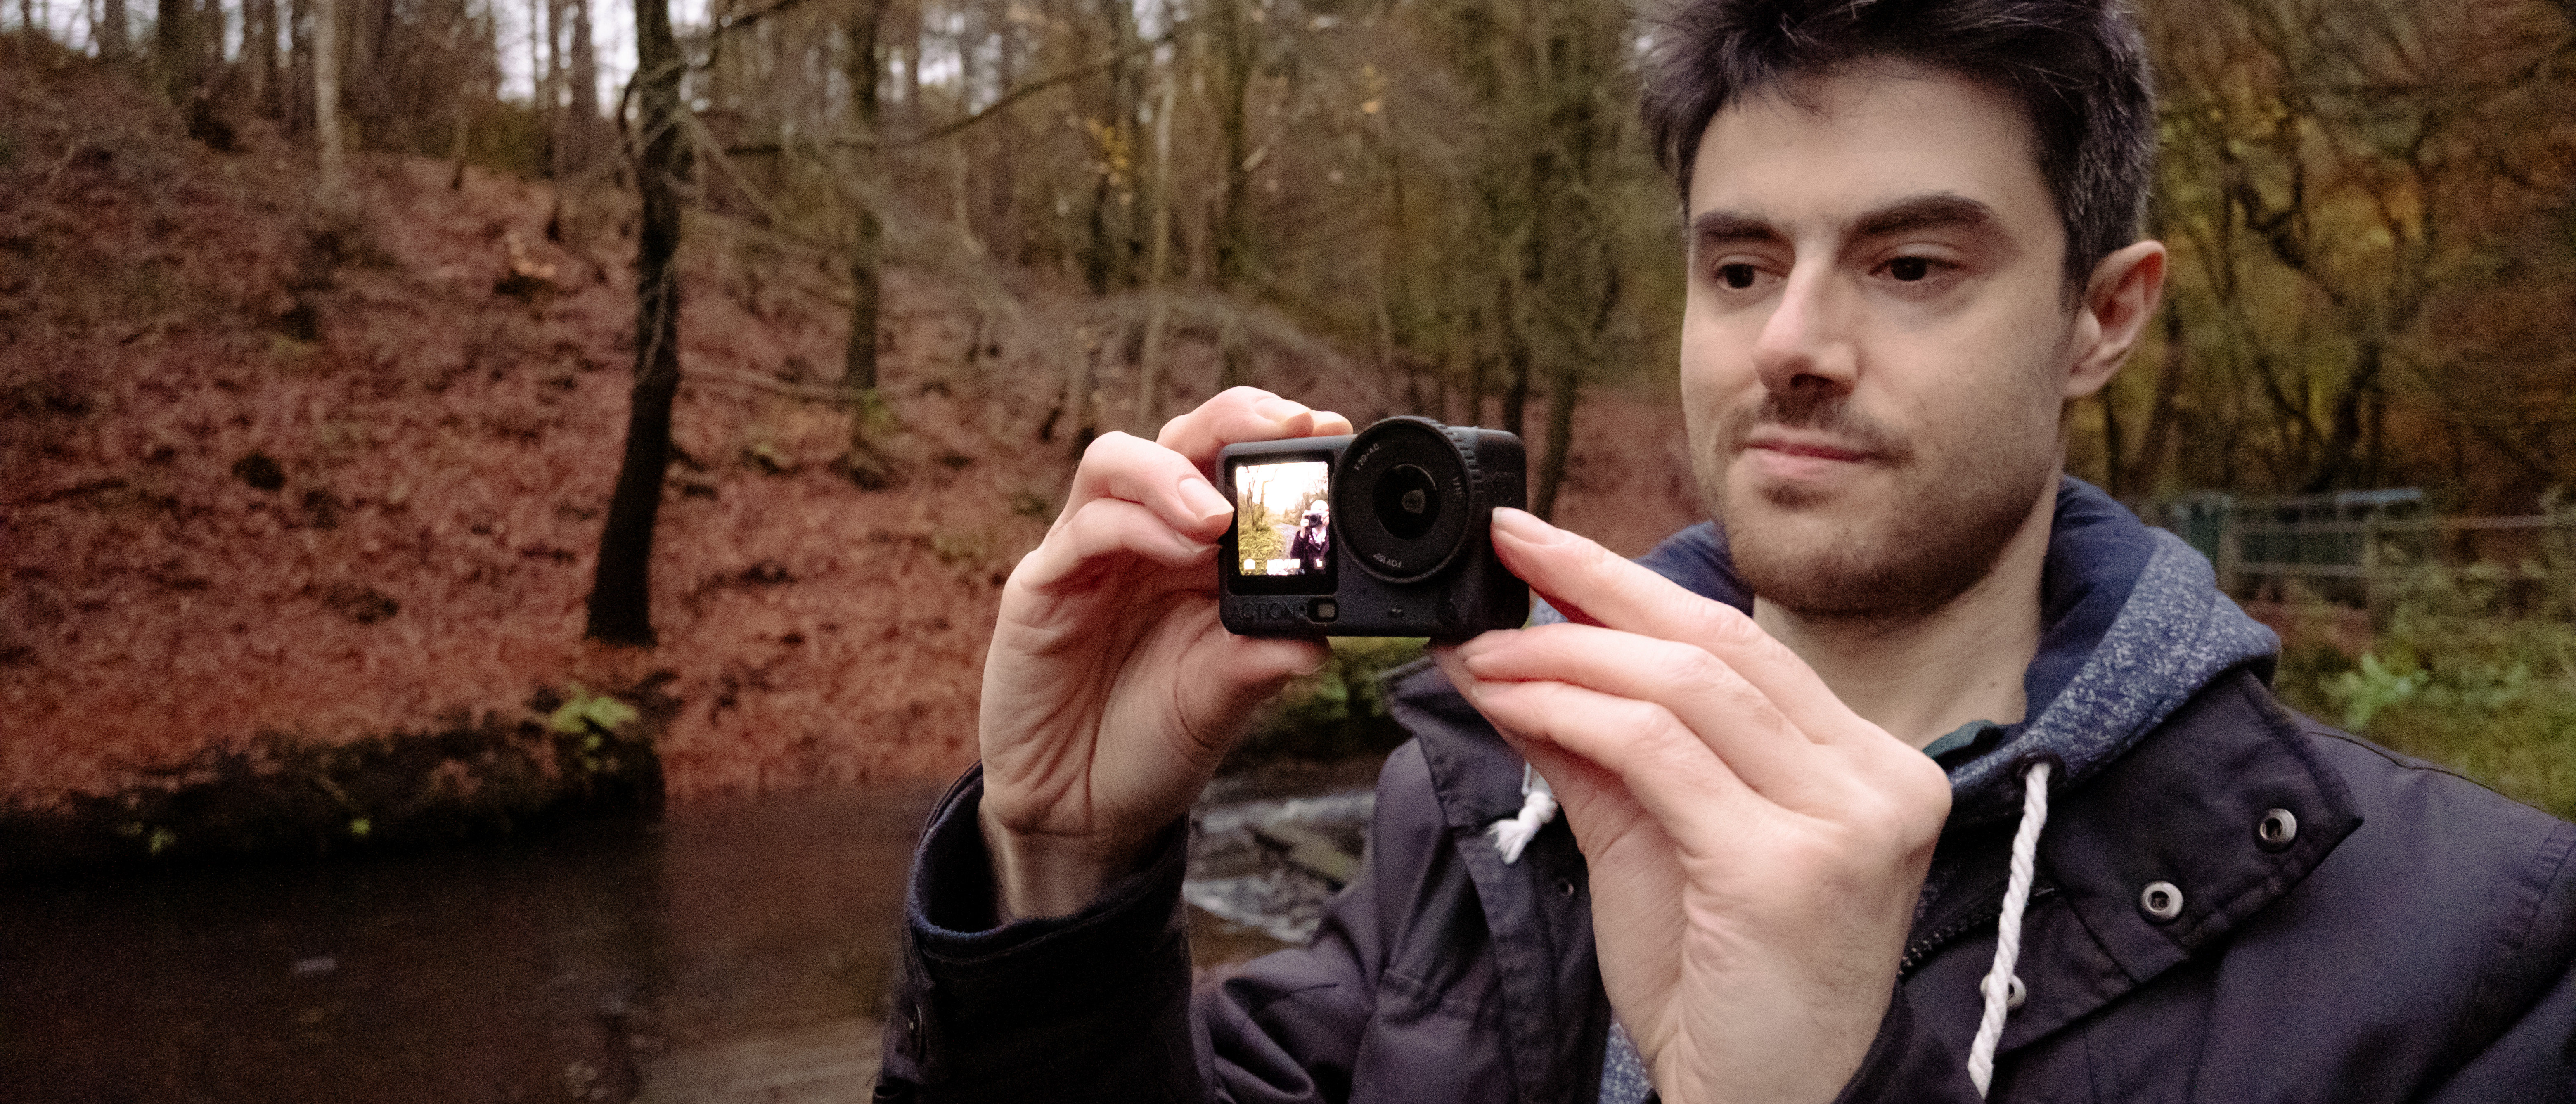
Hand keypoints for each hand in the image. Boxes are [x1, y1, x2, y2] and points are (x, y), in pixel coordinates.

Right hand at [977, 388, 1352, 919]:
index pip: (1231, 460)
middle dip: (1235, 418)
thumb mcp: (1224, 701)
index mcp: (1197, 551)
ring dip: (1176, 473)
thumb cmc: (1155, 743)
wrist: (1083, 814)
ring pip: (1117, 461)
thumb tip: (1323, 637)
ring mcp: (1087, 556)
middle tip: (1289, 430)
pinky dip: (1134, 527)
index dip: (1276, 435)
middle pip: (1179, 436)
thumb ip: (1263, 659)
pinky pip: (1080, 531)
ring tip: (1221, 516)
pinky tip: (1180, 553)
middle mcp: (1143, 537)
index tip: (1331, 428)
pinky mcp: (1039, 588)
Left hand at [1434, 509, 1950, 1103]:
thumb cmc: (1719, 990)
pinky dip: (1572, 714)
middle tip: (1503, 550)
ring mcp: (1847, 823)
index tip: (1541, 546)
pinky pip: (1660, 754)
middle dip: (1596, 585)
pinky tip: (1508, 700)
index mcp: (1866, 767)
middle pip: (1719, 644)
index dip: (1633, 584)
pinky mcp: (1789, 869)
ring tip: (1482, 648)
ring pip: (1687, 686)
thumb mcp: (1651, 842)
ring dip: (1565, 654)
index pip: (1738, 645)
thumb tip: (1513, 653)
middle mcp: (1879, 781)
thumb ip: (1595, 746)